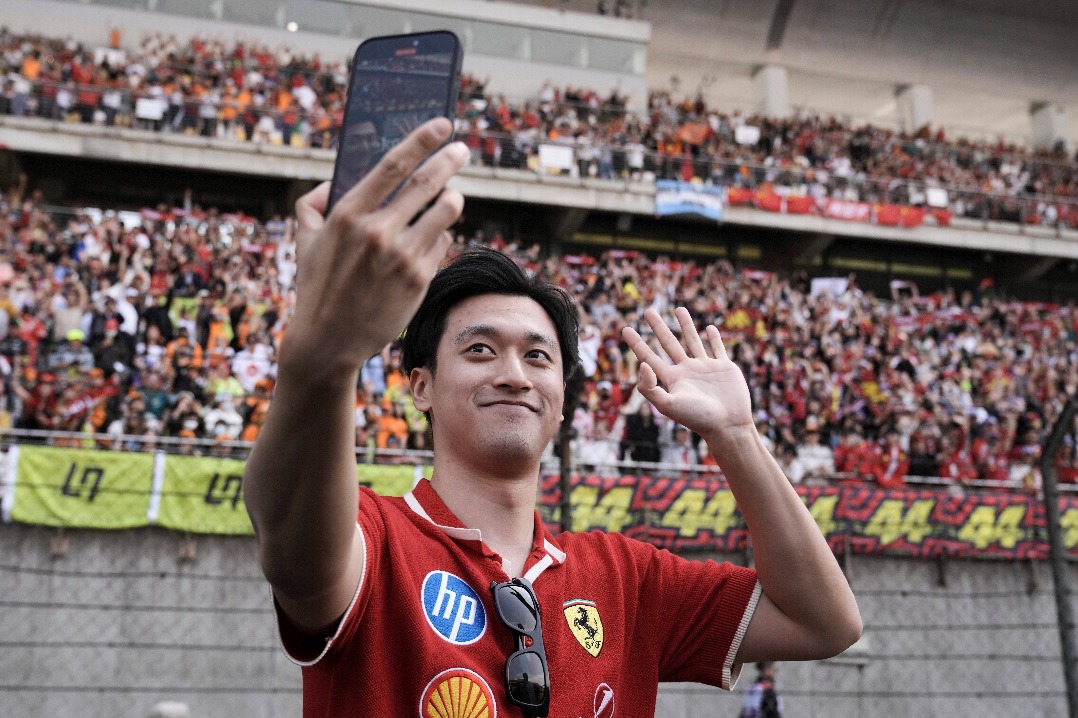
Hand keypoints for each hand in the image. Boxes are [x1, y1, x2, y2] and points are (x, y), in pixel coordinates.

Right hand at [285, 118, 466, 374]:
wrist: (328, 340)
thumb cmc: (317, 286)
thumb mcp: (305, 240)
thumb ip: (314, 204)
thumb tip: (334, 182)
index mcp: (348, 213)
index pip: (393, 164)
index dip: (421, 139)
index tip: (441, 124)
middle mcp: (377, 231)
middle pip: (427, 182)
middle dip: (449, 159)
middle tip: (461, 149)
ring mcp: (401, 255)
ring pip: (444, 212)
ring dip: (452, 198)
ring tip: (451, 196)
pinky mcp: (418, 279)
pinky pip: (442, 243)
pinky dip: (441, 236)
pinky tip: (432, 238)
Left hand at [621, 307, 752, 437]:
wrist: (727, 426)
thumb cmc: (697, 418)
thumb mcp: (668, 405)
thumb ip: (650, 387)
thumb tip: (642, 365)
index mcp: (671, 379)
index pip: (648, 357)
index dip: (636, 343)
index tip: (624, 328)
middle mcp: (686, 371)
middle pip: (668, 343)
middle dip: (658, 327)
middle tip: (648, 311)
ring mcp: (705, 368)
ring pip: (692, 340)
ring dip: (686, 325)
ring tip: (678, 309)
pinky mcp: (724, 367)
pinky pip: (717, 348)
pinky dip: (714, 338)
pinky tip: (709, 328)